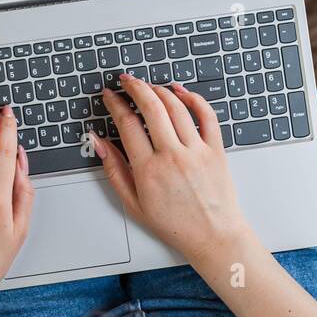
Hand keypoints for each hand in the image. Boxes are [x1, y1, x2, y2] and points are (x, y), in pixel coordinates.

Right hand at [93, 75, 245, 266]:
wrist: (213, 236)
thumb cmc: (175, 224)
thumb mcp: (133, 203)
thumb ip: (113, 170)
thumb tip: (99, 143)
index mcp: (148, 170)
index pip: (127, 123)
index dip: (115, 103)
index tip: (110, 96)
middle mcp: (172, 156)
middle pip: (151, 107)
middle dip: (135, 87)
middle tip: (126, 80)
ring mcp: (196, 151)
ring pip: (176, 107)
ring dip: (159, 89)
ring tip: (149, 85)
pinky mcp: (216, 150)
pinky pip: (207, 115)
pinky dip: (194, 98)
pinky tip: (181, 92)